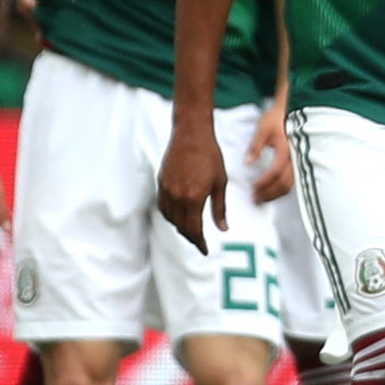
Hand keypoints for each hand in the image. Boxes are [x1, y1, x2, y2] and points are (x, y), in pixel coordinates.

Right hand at [158, 119, 228, 250]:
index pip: (194, 229)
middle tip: (200, 242)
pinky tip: (179, 215)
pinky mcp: (161, 182)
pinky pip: (163, 206)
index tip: (205, 250)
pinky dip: (171, 215)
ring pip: (170, 218)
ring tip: (190, 230)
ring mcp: (166, 190)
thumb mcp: (220, 183)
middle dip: (190, 237)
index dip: (199, 242)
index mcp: (193, 198)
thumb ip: (219, 208)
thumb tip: (223, 228)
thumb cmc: (210, 156)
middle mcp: (177, 196)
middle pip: (180, 226)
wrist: (191, 134)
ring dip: (179, 227)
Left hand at [245, 102, 294, 202]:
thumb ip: (255, 146)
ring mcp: (298, 161)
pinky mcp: (298, 163)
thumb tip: (248, 163)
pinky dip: (282, 189)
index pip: (275, 171)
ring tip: (262, 197)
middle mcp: (295, 158)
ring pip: (290, 185)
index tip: (253, 187)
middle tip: (255, 198)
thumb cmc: (276, 118)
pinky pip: (292, 181)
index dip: (264, 182)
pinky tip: (272, 191)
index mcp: (286, 149)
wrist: (290, 110)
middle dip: (269, 193)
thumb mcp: (262, 129)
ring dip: (276, 194)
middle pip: (284, 183)